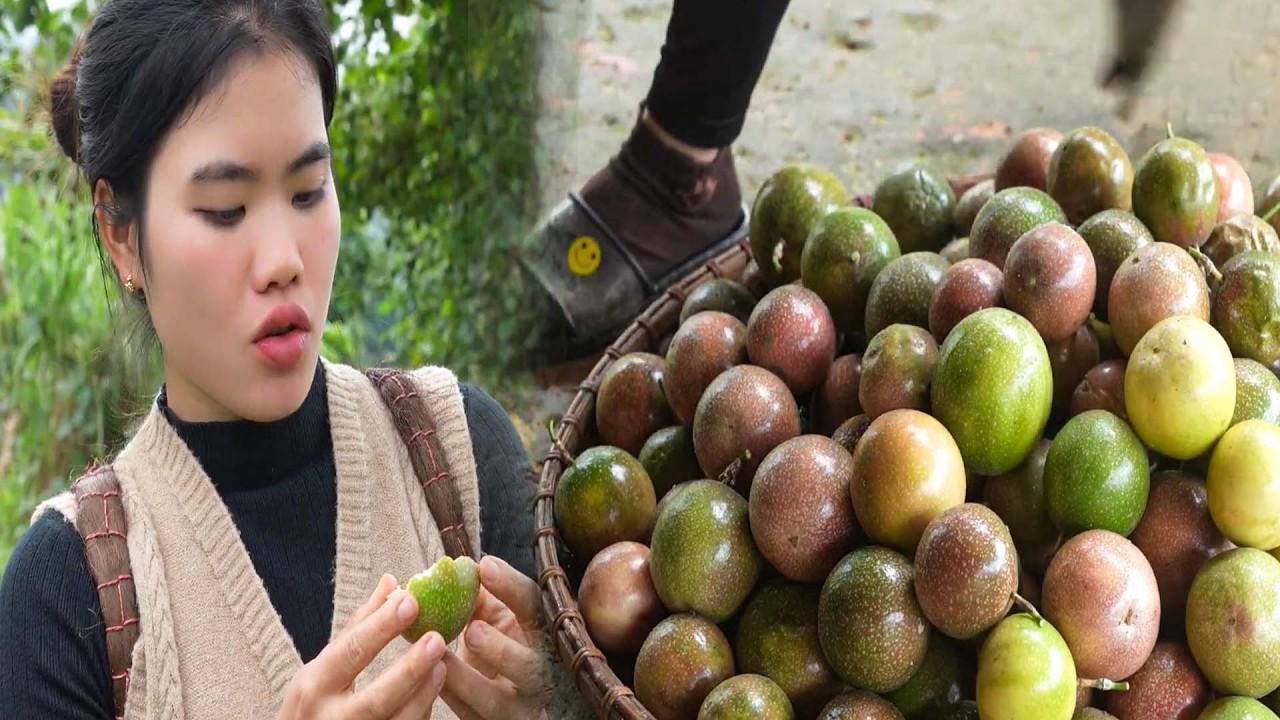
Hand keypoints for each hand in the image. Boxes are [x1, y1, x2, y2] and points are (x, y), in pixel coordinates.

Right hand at [277, 574, 446, 719]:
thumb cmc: (314, 703)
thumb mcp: (324, 666)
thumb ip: (359, 626)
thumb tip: (391, 581)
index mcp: (314, 685)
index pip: (350, 651)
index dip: (381, 626)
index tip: (412, 600)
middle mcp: (329, 718)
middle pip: (375, 698)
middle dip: (409, 669)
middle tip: (437, 639)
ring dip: (422, 696)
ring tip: (443, 666)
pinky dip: (419, 714)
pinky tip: (432, 694)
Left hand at [441, 556, 551, 718]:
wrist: (516, 698)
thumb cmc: (503, 646)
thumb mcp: (499, 619)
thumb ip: (483, 598)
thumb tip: (458, 570)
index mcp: (542, 633)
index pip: (535, 607)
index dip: (511, 587)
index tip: (484, 566)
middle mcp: (540, 671)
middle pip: (528, 664)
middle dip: (499, 649)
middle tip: (471, 630)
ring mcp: (520, 705)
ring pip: (496, 701)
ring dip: (467, 681)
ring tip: (441, 659)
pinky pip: (472, 718)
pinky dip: (451, 699)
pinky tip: (431, 682)